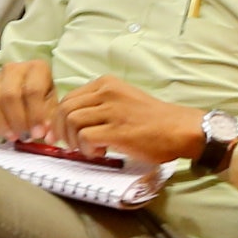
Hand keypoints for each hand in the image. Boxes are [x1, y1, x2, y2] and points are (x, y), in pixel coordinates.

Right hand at [0, 58, 61, 145]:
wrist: (29, 89)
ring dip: (2, 123)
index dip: (35, 115)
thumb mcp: (53, 105)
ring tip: (13, 137)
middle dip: (18, 121)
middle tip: (25, 137)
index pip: (33, 90)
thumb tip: (47, 136)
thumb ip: (51, 120)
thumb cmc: (43, 97)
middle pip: (10, 95)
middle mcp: (14, 69)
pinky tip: (1, 132)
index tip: (38, 133)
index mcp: (37, 68)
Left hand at [59, 78, 208, 167]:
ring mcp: (112, 111)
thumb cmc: (153, 120)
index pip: (68, 98)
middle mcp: (107, 92)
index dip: (58, 119)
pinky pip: (85, 138)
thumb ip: (99, 105)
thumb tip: (71, 123)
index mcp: (106, 84)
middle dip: (61, 132)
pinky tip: (100, 153)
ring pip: (71, 122)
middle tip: (71, 146)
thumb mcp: (123, 100)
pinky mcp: (117, 130)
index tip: (60, 135)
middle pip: (64, 109)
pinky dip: (86, 149)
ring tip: (90, 149)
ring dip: (74, 141)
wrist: (179, 129)